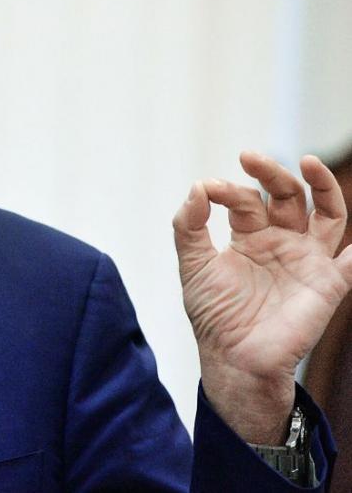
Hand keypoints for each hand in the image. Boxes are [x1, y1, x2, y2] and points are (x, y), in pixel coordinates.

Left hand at [173, 152, 351, 443]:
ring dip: (322, 186)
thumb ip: (188, 227)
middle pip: (286, 195)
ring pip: (326, 213)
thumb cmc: (213, 314)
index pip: (245, 199)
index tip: (207, 189)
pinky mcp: (327, 284)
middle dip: (271, 173)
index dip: (226, 189)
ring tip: (307, 162)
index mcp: (250, 234)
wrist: (232, 359)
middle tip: (249, 157)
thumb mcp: (193, 266)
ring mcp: (307, 259)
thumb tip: (196, 187)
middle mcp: (282, 240)